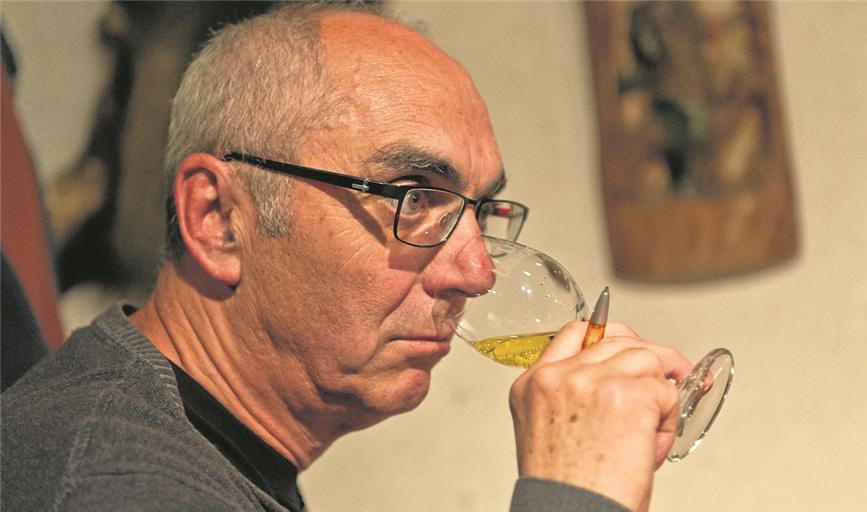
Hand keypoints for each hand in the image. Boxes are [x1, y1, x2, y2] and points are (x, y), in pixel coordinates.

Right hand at [509, 321, 691, 511]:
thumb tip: (616, 379)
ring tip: (653, 430)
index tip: (632, 349)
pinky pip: (667, 392)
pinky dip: (670, 421)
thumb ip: (570, 397)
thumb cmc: (566, 489)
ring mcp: (592, 382)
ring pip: (647, 359)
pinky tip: (652, 446)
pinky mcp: (628, 397)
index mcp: (534, 383)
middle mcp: (559, 376)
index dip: (611, 336)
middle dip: (650, 358)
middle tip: (672, 377)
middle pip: (618, 340)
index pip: (575, 332)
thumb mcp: (549, 431)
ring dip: (661, 392)